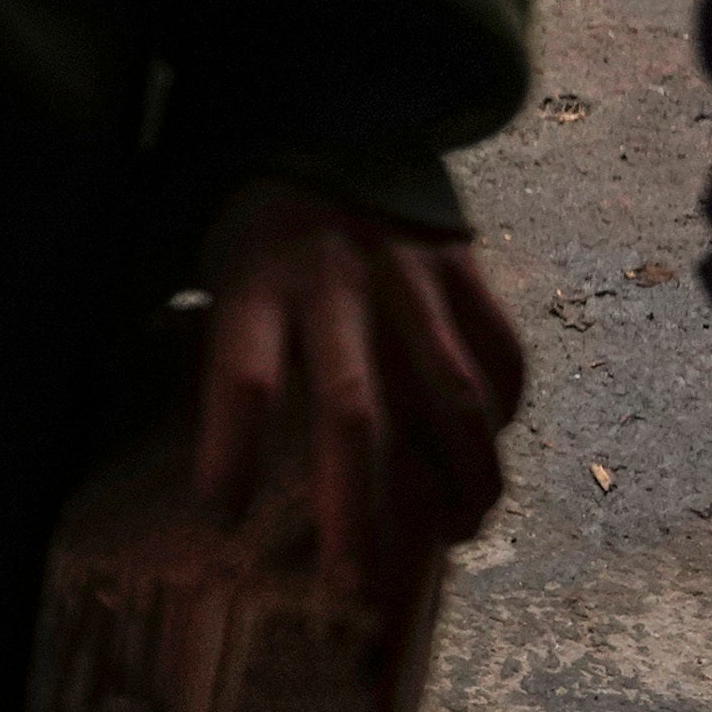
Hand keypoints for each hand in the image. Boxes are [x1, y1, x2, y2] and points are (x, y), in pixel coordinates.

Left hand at [191, 178, 524, 603]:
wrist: (331, 126)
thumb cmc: (259, 237)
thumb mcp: (212, 278)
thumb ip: (218, 358)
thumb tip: (208, 473)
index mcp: (255, 285)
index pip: (240, 376)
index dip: (232, 451)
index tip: (221, 522)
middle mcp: (334, 283)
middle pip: (351, 411)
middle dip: (355, 507)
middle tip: (354, 585)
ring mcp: (408, 276)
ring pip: (448, 395)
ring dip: (459, 478)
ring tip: (457, 537)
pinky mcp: (464, 269)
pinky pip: (500, 353)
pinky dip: (503, 415)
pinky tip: (489, 460)